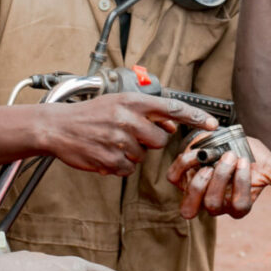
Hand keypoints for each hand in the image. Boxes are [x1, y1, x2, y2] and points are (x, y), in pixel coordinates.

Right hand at [41, 93, 217, 175]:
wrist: (57, 127)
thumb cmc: (90, 114)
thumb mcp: (119, 104)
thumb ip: (147, 113)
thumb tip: (172, 126)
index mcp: (131, 101)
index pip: (172, 108)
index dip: (195, 116)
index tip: (213, 123)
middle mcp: (127, 119)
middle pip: (160, 140)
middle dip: (149, 142)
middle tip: (129, 135)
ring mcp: (118, 141)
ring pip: (142, 156)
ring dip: (130, 153)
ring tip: (110, 142)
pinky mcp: (109, 160)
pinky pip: (127, 169)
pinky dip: (119, 164)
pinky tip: (104, 153)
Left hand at [167, 134, 270, 218]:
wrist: (233, 140)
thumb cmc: (253, 157)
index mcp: (237, 205)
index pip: (238, 207)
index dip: (240, 186)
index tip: (246, 162)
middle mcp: (216, 204)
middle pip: (212, 206)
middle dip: (220, 180)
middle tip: (229, 157)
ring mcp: (197, 193)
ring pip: (189, 206)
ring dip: (198, 182)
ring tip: (208, 160)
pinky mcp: (182, 179)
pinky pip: (176, 179)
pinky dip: (183, 165)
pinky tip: (196, 152)